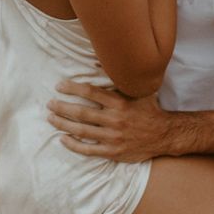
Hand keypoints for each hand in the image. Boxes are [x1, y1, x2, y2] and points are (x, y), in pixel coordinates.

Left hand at [47, 80, 174, 161]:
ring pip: (81, 130)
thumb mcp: (138, 91)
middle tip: (49, 103)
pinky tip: (63, 138)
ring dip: (63, 124)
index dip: (72, 88)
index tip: (59, 86)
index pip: (90, 92)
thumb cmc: (148, 109)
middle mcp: (115, 119)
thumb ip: (121, 78)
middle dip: (62, 107)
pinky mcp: (112, 151)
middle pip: (81, 112)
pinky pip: (88, 150)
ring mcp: (113, 137)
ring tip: (51, 118)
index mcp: (120, 102)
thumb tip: (102, 62)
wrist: (164, 135)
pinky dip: (73, 145)